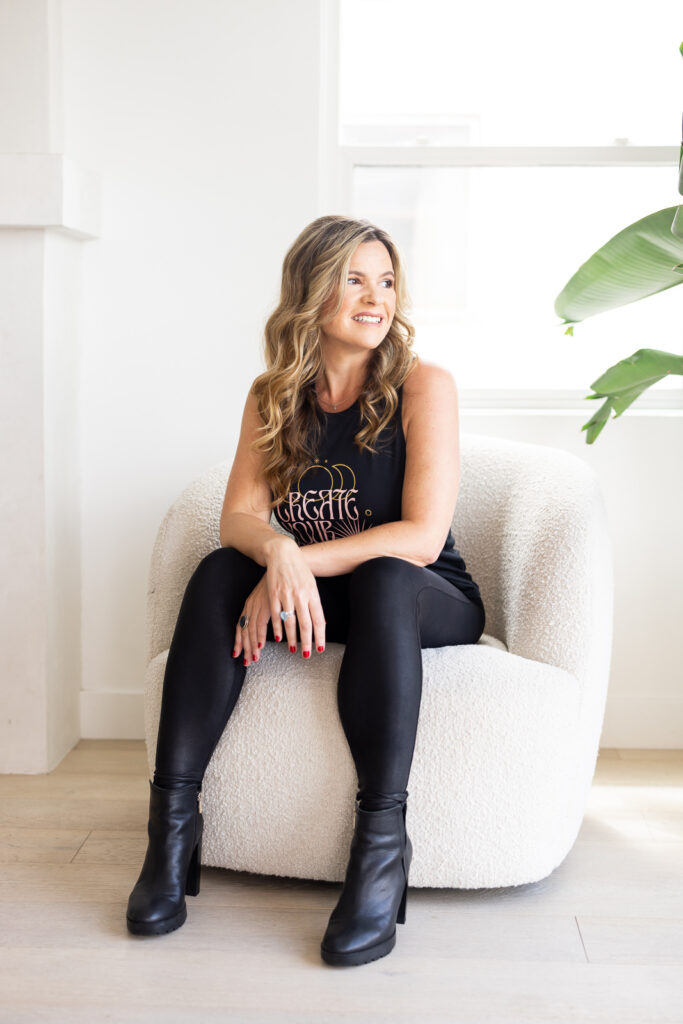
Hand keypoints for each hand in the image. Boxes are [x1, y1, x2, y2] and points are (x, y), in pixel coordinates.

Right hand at [232, 536, 325, 665]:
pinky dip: (277, 628)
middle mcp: (301, 595)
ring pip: (290, 622)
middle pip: (305, 624)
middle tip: (306, 655)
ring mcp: (286, 595)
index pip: (319, 619)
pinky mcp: (273, 594)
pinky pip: (276, 615)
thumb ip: (315, 603)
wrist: (283, 554)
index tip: (320, 648)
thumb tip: (321, 622)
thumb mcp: (312, 585)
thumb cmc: (300, 570)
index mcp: (313, 594)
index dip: (320, 635)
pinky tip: (279, 637)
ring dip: (292, 638)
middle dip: (306, 642)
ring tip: (293, 649)